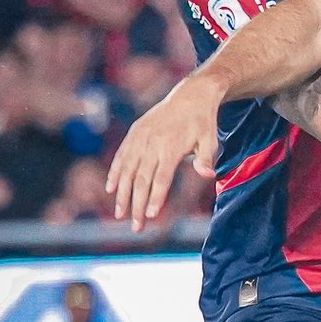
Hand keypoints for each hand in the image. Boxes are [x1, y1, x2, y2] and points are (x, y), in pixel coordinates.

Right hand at [106, 76, 222, 230]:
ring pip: (127, 170)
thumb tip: (207, 175)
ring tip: (119, 214)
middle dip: (137, 205)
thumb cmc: (203, 122)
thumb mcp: (210, 139)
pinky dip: (115, 172)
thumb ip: (205, 158)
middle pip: (141, 180)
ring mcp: (141, 138)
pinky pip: (121, 155)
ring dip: (122, 194)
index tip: (150, 216)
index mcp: (171, 147)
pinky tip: (110, 189)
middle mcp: (152, 144)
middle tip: (136, 227)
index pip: (161, 178)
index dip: (155, 197)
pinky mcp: (134, 133)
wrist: (192, 94)